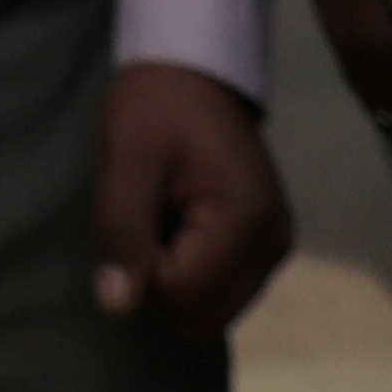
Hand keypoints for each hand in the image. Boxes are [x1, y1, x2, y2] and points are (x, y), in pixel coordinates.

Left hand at [88, 62, 284, 340]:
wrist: (192, 74)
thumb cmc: (153, 107)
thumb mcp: (126, 157)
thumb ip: (121, 232)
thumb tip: (115, 308)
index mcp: (247, 220)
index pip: (179, 295)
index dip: (138, 266)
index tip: (135, 209)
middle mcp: (274, 245)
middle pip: (196, 318)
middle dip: (156, 279)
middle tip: (148, 213)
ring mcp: (275, 251)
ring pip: (206, 315)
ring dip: (171, 277)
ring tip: (165, 214)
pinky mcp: (265, 251)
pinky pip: (216, 296)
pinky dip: (189, 272)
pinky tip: (181, 223)